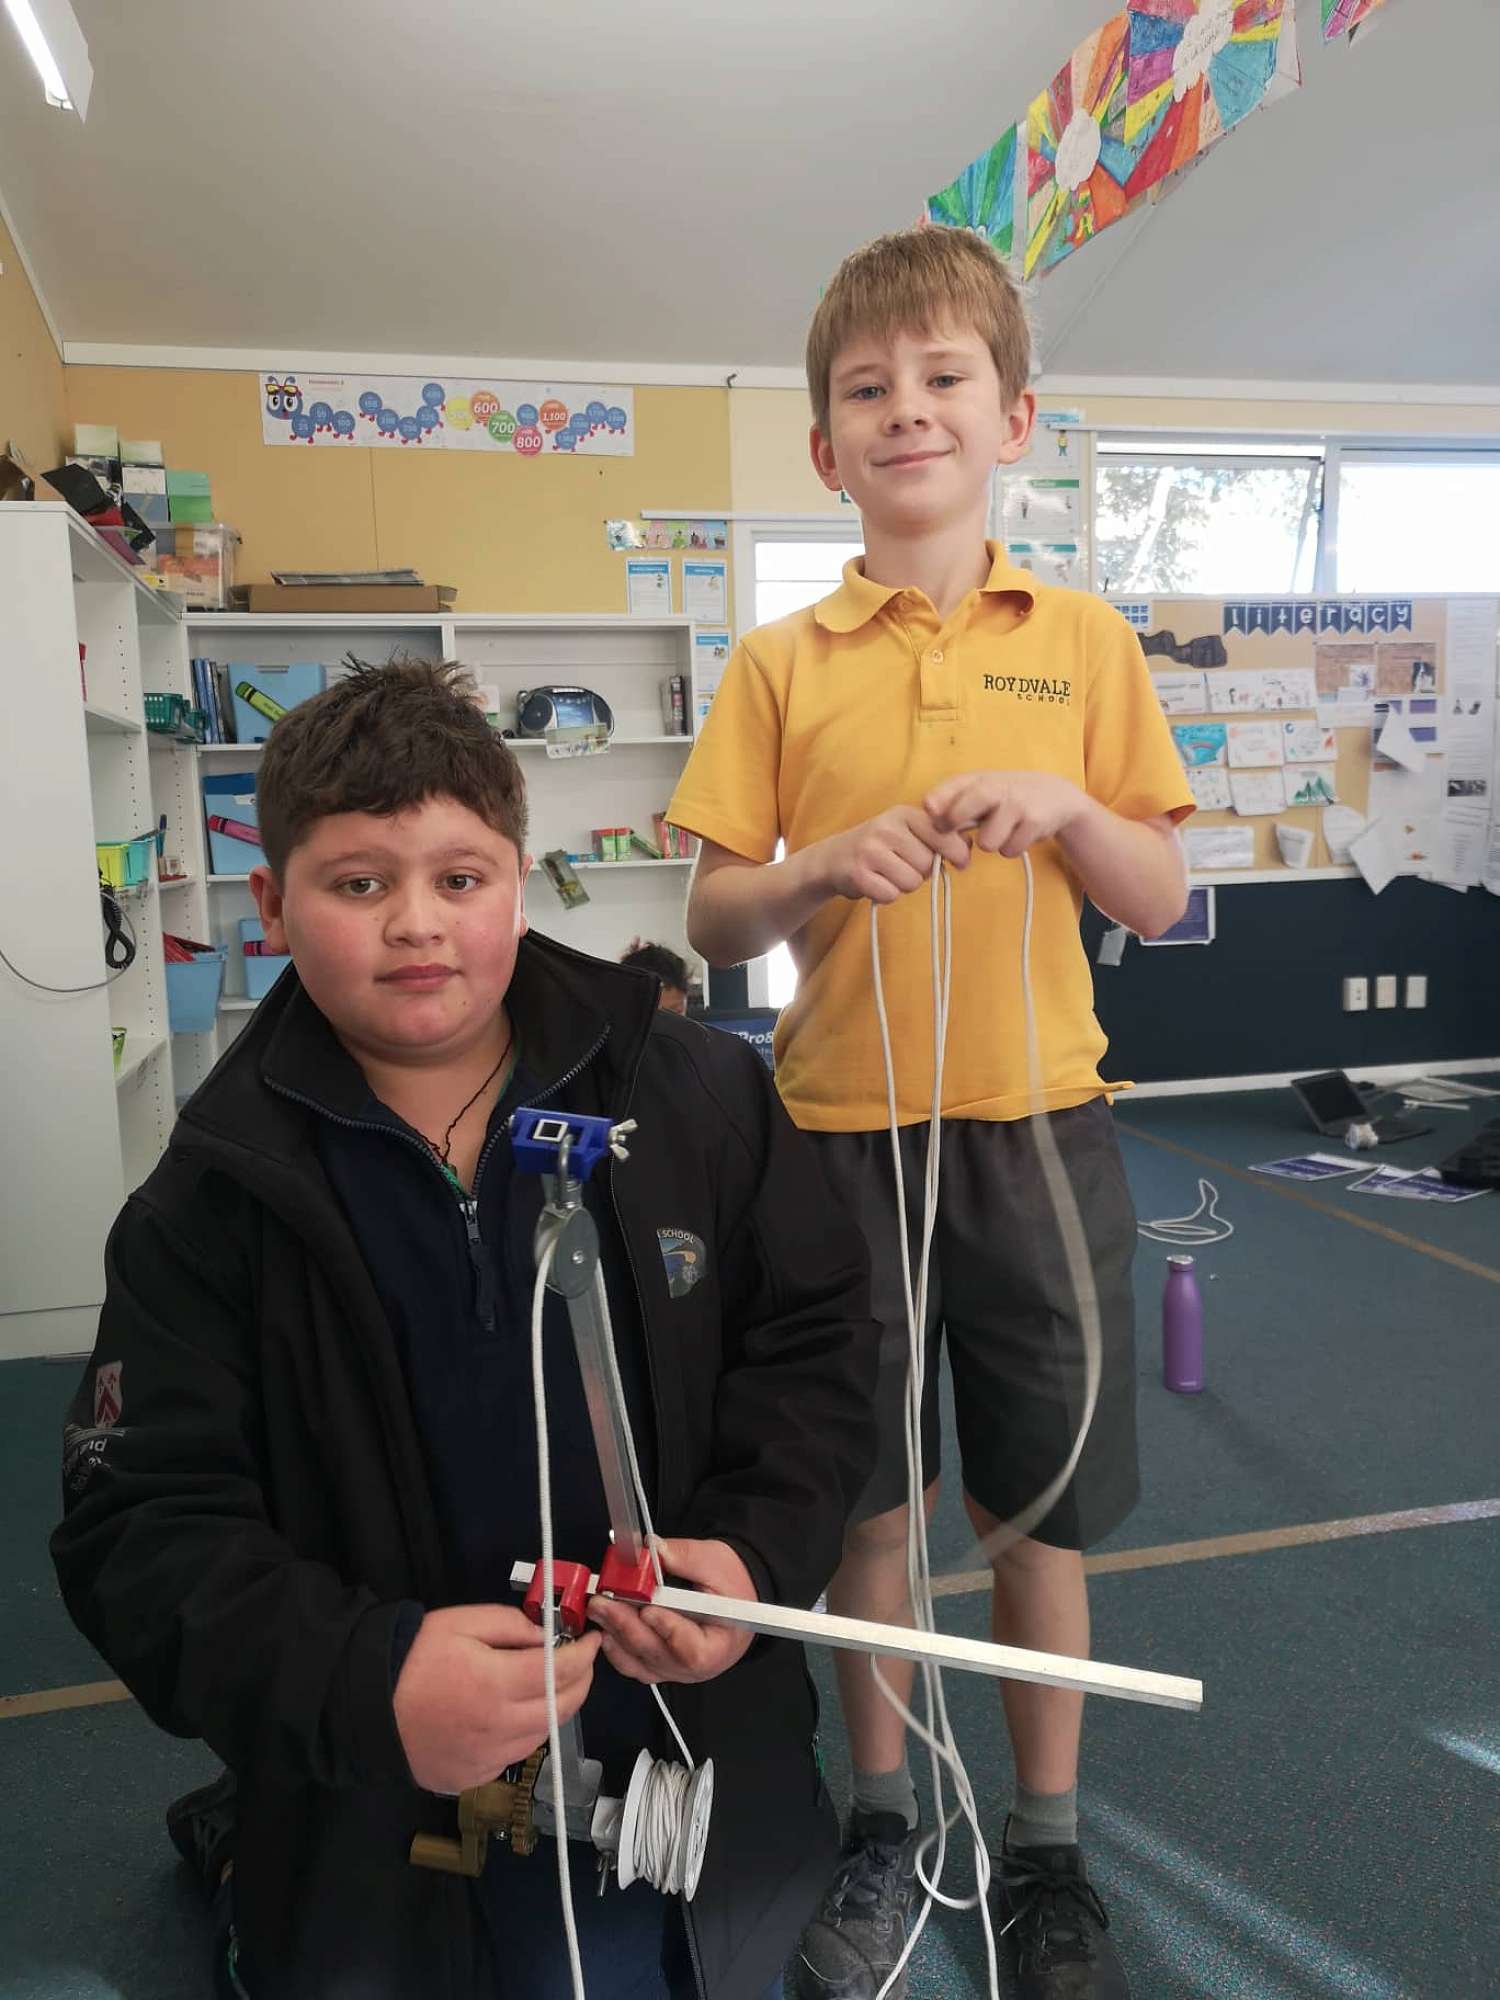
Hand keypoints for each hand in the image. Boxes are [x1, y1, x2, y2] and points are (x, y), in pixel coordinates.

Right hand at [393, 1603, 601, 1793]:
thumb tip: (549, 1637)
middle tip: (581, 1661)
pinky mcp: (473, 1778)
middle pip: (562, 1708)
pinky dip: (526, 1732)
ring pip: (543, 1735)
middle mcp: (498, 1729)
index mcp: (495, 1685)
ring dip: (556, 1708)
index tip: (592, 1640)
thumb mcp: (462, 1622)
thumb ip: (512, 1625)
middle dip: (581, 1681)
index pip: (562, 1671)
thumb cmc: (414, 1657)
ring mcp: (486, 1760)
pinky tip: (515, 1713)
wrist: (366, 1705)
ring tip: (550, 1684)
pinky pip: (515, 1755)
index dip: (585, 1654)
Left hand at [588, 1538, 756, 1685]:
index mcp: (718, 1646)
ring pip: (639, 1661)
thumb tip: (654, 1548)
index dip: (667, 1630)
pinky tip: (605, 1626)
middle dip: (626, 1625)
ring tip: (599, 1610)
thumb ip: (684, 1556)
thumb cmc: (731, 1587)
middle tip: (603, 1602)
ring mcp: (674, 1670)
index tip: (647, 1609)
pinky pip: (633, 1664)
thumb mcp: (715, 1562)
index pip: (691, 1649)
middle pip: (656, 1654)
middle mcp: (695, 1667)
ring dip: (616, 1635)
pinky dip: (616, 1647)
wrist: (734, 1601)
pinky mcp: (659, 1665)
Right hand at [810, 806, 971, 904]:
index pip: (943, 833)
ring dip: (904, 885)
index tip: (961, 862)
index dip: (957, 852)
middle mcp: (887, 828)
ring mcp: (870, 850)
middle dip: (922, 872)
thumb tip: (970, 843)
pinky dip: (887, 895)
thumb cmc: (881, 847)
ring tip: (889, 874)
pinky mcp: (859, 873)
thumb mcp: (907, 831)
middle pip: (928, 864)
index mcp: (904, 814)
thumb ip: (938, 834)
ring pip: (912, 882)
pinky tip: (876, 882)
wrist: (833, 858)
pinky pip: (891, 894)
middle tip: (904, 866)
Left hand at [925, 771, 1087, 857]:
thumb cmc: (1006, 799)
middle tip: (960, 836)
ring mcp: (1016, 803)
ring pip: (987, 843)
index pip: (952, 786)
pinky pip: (1009, 850)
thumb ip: (954, 803)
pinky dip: (1011, 848)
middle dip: (954, 824)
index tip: (928, 810)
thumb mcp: (981, 793)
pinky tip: (1020, 834)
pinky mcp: (1035, 821)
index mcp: (979, 779)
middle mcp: (996, 786)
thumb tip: (930, 819)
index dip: (938, 799)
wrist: (1056, 796)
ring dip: (992, 844)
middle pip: (964, 810)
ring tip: (1002, 831)